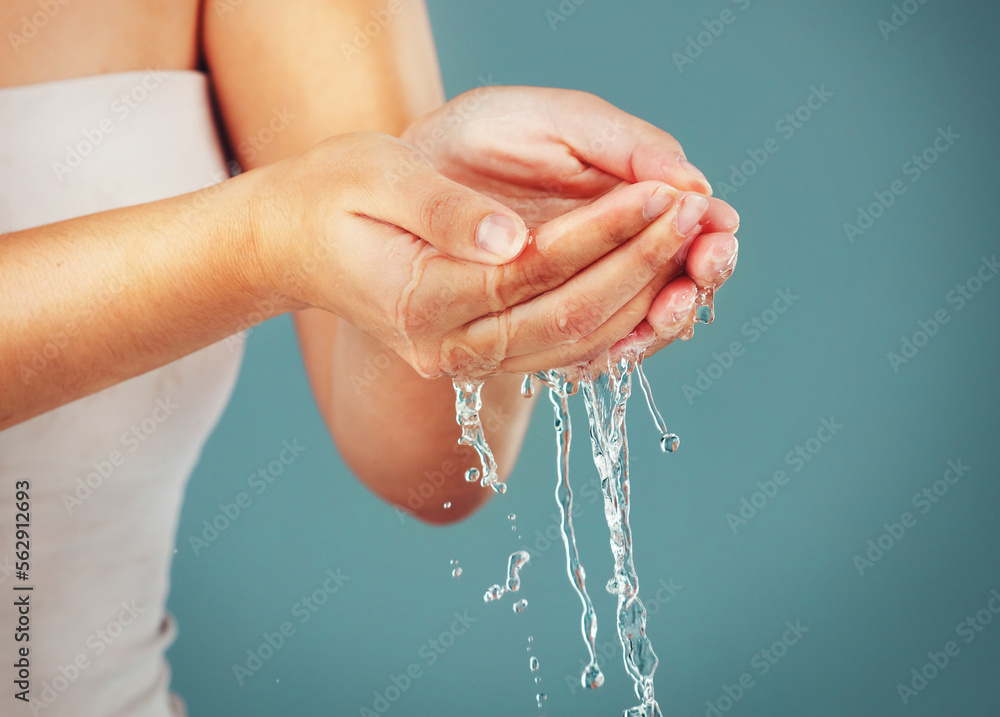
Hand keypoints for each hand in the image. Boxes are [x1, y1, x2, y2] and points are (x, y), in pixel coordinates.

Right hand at [254, 132, 728, 375]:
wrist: (297, 246)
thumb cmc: (332, 197)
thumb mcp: (375, 179)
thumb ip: (442, 211)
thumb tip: (510, 235)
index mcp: (421, 300)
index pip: (533, 270)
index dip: (604, 232)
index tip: (660, 191)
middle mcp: (448, 346)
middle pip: (568, 315)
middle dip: (639, 263)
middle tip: (694, 212)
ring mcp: (467, 360)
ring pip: (575, 342)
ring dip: (640, 294)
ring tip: (688, 242)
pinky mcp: (484, 355)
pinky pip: (565, 351)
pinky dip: (618, 322)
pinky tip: (655, 283)